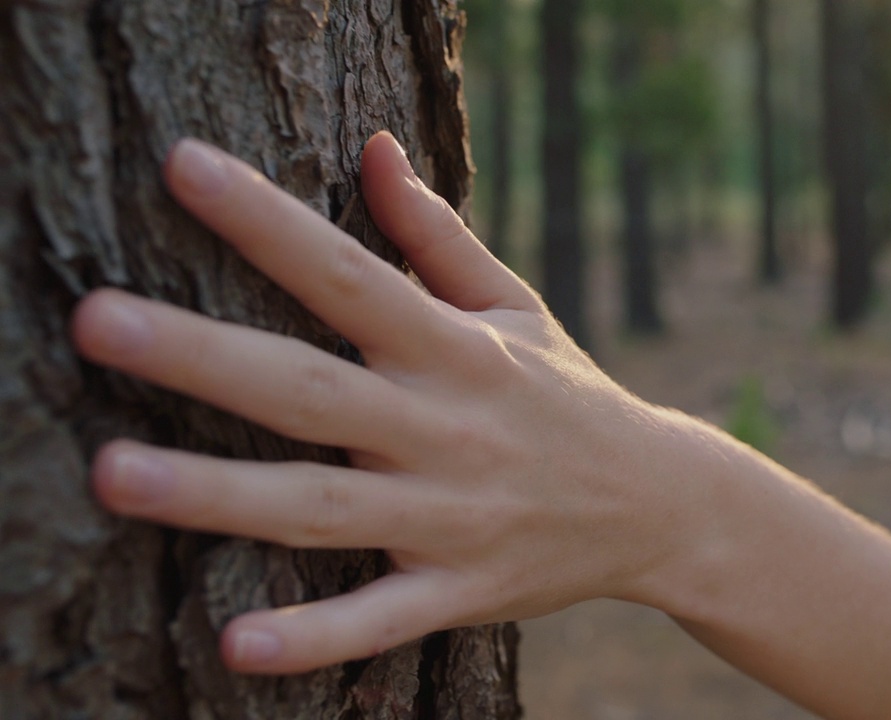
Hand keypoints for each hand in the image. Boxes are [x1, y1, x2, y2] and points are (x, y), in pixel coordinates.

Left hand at [72, 133, 688, 674]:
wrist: (659, 505)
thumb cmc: (566, 395)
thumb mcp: (516, 308)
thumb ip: (437, 237)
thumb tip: (372, 148)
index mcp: (457, 351)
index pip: (352, 275)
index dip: (270, 223)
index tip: (183, 167)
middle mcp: (445, 429)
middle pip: (312, 390)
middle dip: (206, 357)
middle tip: (99, 320)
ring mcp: (451, 518)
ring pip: (322, 508)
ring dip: (220, 496)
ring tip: (114, 474)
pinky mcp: (460, 592)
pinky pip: (380, 619)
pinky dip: (315, 638)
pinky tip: (234, 644)